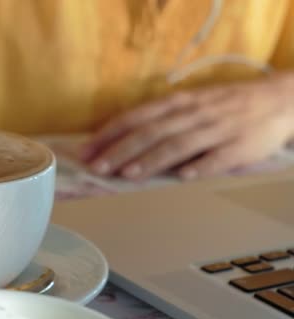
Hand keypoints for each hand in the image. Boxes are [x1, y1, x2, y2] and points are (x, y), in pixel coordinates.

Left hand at [81, 73, 293, 179]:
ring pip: (178, 144)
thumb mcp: (189, 103)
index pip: (136, 117)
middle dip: (121, 150)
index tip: (86, 150)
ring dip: (151, 159)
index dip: (109, 134)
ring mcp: (217, 129)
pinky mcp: (240, 146)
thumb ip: (159, 120)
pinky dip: (199, 166)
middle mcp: (193, 114)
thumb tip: (119, 141)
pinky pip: (217, 157)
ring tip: (127, 174)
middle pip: (151, 132)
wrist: (278, 99)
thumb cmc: (224, 105)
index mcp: (178, 103)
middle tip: (98, 167)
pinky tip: (182, 177)